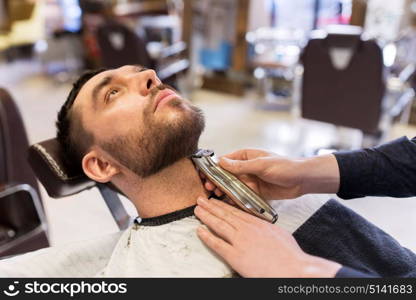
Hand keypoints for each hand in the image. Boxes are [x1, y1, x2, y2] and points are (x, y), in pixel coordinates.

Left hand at [194, 197, 340, 276]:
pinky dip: (207, 237)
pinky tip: (199, 231)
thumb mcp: (279, 233)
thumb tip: (261, 227)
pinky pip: (217, 244)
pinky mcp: (236, 256)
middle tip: (201, 200)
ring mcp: (240, 242)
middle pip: (225, 215)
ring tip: (197, 210)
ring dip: (206, 216)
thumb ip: (266, 228)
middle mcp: (247, 230)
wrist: (293, 269)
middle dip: (211, 207)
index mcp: (258, 224)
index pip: (236, 211)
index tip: (215, 201)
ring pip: (219, 225)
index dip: (223, 205)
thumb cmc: (290, 255)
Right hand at [202, 148, 339, 199]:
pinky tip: (227, 203)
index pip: (225, 161)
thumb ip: (241, 166)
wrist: (302, 180)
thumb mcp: (261, 165)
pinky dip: (233, 199)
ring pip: (232, 186)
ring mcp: (250, 180)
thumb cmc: (284, 166)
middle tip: (209, 188)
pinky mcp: (255, 192)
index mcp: (246, 156)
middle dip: (216, 181)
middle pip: (226, 175)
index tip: (205, 175)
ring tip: (216, 196)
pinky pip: (241, 195)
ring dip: (223, 191)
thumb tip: (222, 162)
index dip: (214, 168)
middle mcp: (246, 168)